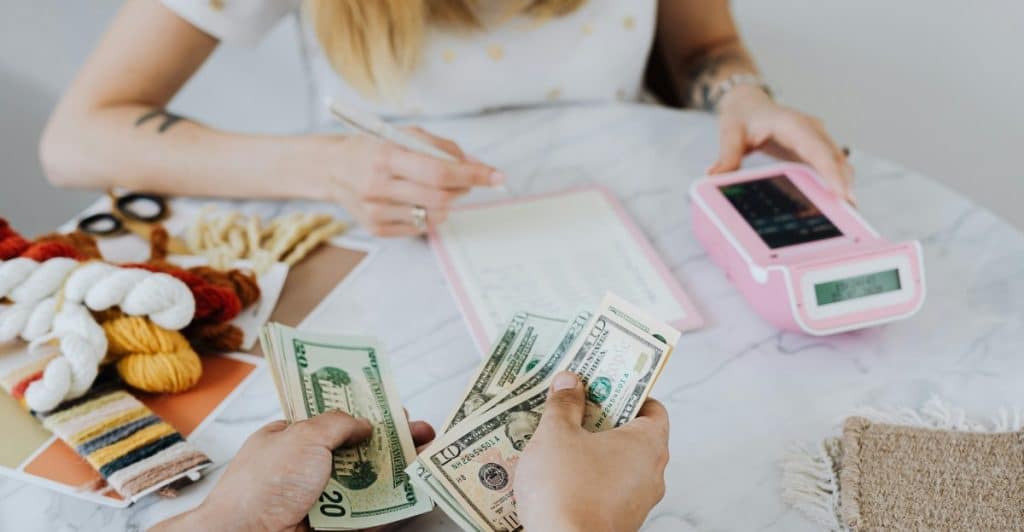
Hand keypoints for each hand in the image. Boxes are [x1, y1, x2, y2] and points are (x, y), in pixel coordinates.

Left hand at [153, 411, 435, 531]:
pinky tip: (410, 495)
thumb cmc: (262, 486)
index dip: (364, 412)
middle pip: (356, 451)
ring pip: (365, 484)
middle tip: (419, 433)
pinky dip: (388, 508)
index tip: (392, 408)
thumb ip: (338, 423)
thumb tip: (364, 423)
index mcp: (291, 439)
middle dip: (390, 441)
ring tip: (423, 461)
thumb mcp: (302, 437)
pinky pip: (366, 516)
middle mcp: (305, 468)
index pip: (333, 420)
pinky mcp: (330, 526)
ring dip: (395, 473)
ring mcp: (318, 499)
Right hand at [308, 127, 504, 236]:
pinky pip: (419, 227)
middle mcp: (379, 186)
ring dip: (446, 203)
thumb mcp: (404, 134)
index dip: (472, 175)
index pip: (439, 172)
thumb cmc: (373, 147)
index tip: (496, 176)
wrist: (332, 168)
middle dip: (463, 189)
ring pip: (433, 216)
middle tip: (466, 181)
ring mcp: (376, 211)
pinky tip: (415, 199)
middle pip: (440, 198)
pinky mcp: (376, 228)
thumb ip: (441, 148)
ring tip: (434, 188)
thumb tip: (476, 166)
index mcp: (386, 157)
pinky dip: (428, 213)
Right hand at [514, 372, 669, 531]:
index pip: (653, 408)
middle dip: (604, 420)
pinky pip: (609, 490)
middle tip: (575, 407)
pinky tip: (561, 476)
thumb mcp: (557, 434)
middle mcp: (652, 473)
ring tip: (561, 442)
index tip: (604, 384)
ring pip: (620, 465)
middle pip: (634, 435)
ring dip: (595, 451)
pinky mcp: (621, 522)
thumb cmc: (566, 490)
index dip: (628, 393)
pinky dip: (591, 479)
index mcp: (648, 444)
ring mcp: (638, 502)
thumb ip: (564, 404)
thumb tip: (570, 382)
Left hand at [709, 85, 855, 203]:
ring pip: (838, 162)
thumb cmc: (741, 116)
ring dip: (844, 184)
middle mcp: (810, 129)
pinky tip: (836, 205)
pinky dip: (836, 182)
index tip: (841, 192)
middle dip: (844, 183)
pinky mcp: (815, 149)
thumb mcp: (730, 133)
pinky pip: (831, 165)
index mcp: (792, 123)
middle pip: (834, 157)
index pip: (816, 148)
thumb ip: (727, 155)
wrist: (748, 104)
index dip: (831, 170)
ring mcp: (816, 138)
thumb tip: (715, 176)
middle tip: (850, 211)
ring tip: (848, 213)